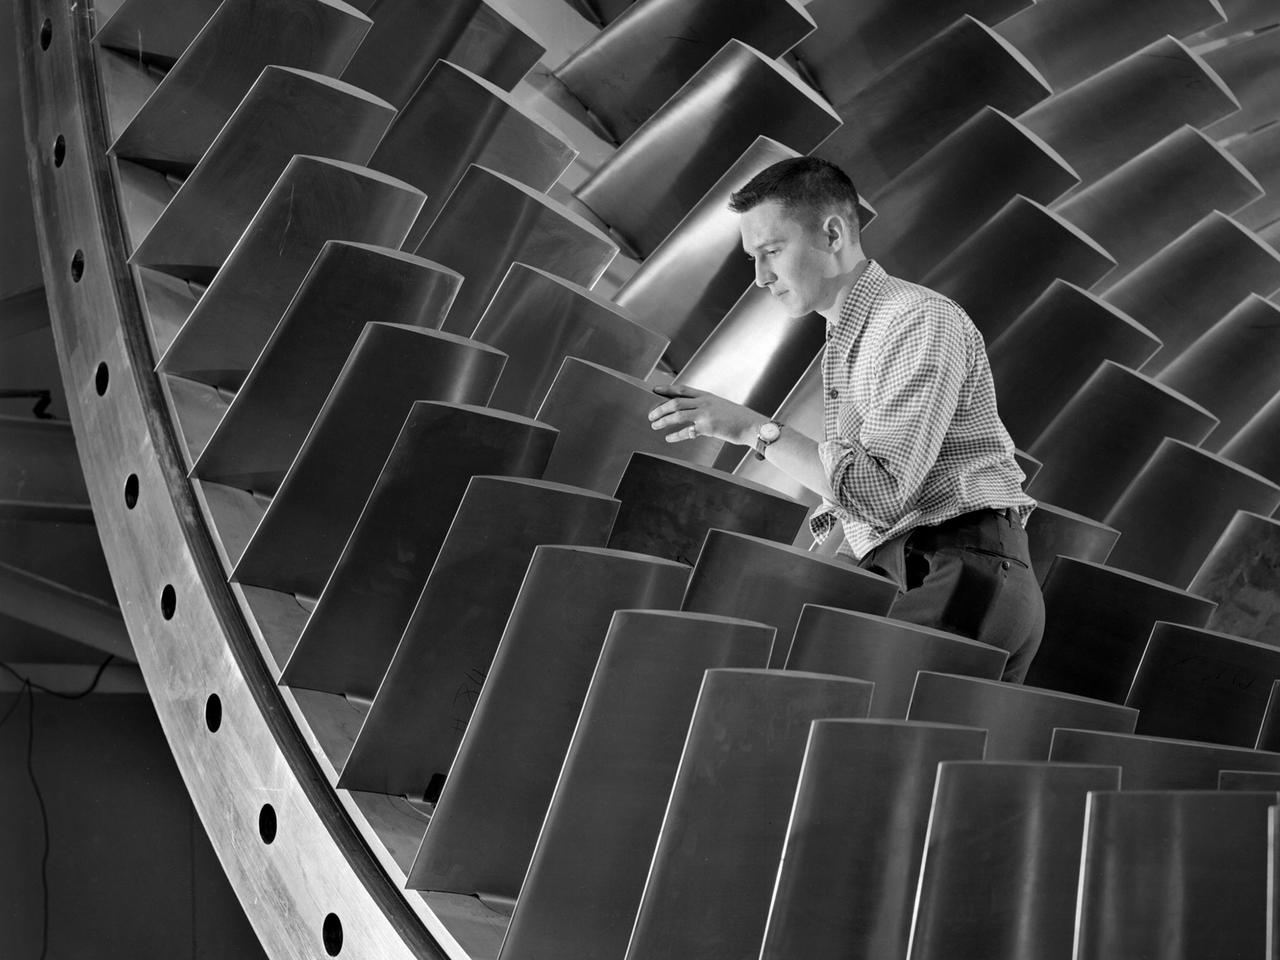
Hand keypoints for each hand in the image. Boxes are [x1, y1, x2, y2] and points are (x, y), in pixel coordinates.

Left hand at [647, 384, 762, 445]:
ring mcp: (705, 414)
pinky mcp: (707, 427)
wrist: (752, 425)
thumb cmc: (737, 418)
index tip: (654, 390)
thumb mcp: (720, 406)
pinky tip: (669, 438)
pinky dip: (675, 435)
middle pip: (675, 402)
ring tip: (655, 425)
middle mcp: (704, 402)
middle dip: (660, 408)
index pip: (682, 389)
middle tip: (651, 415)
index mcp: (706, 396)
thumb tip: (689, 411)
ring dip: (663, 421)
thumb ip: (704, 407)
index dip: (666, 389)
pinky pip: (686, 431)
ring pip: (677, 415)